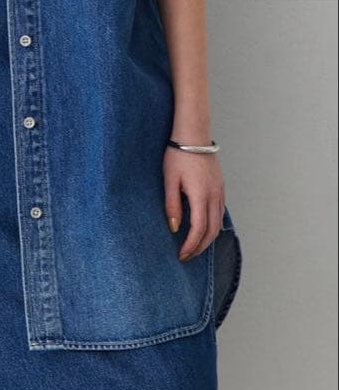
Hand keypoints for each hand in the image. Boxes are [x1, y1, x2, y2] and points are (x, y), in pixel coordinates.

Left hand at [163, 128, 225, 262]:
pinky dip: (213, 225)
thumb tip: (175, 228)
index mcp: (201, 195)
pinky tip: (203, 229)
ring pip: (218, 223)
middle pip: (212, 231)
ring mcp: (220, 191)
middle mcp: (215, 196)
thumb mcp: (169, 179)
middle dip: (200, 246)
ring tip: (194, 246)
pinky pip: (219, 212)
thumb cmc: (177, 154)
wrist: (193, 134)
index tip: (182, 255)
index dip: (191, 245)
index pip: (199, 229)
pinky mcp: (220, 187)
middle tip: (187, 256)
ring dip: (208, 238)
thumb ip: (172, 205)